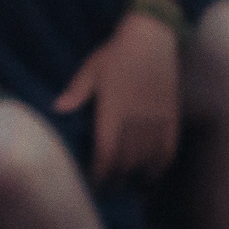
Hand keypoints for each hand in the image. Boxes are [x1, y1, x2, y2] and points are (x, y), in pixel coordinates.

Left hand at [55, 11, 182, 184]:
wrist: (152, 39)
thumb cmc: (116, 54)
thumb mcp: (91, 70)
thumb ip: (76, 92)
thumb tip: (57, 109)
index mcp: (113, 110)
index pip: (106, 153)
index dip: (100, 173)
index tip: (93, 185)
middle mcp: (135, 120)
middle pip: (126, 161)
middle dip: (115, 179)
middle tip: (106, 190)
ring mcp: (156, 120)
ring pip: (146, 159)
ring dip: (136, 176)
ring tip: (126, 187)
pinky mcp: (171, 118)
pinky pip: (168, 149)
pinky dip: (160, 166)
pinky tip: (152, 176)